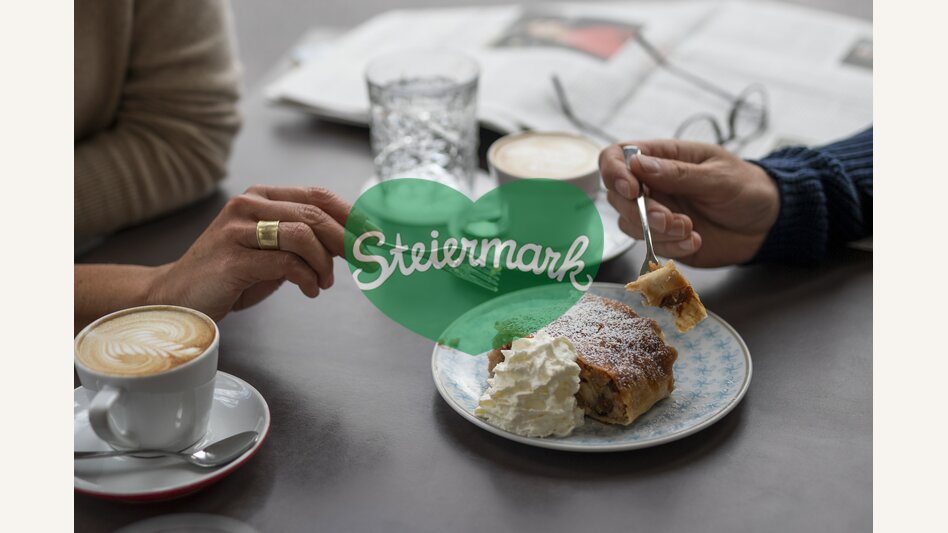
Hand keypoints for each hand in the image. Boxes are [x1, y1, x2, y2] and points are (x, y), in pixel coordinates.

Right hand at [147, 185, 351, 320]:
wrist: (179, 297)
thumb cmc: (231, 274)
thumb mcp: (272, 250)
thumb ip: (304, 241)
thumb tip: (350, 243)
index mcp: (262, 196)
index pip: (318, 196)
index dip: (352, 215)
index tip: (375, 236)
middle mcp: (249, 205)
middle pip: (315, 214)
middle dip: (350, 240)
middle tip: (367, 262)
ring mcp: (238, 229)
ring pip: (303, 235)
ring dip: (325, 264)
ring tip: (324, 283)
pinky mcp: (233, 258)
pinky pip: (286, 262)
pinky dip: (307, 278)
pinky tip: (309, 289)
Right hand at [599, 140, 778, 266]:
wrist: (766, 223)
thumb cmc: (746, 187)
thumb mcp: (717, 176)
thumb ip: (678, 173)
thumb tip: (637, 164)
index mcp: (663, 157)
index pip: (618, 156)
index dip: (614, 172)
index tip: (632, 190)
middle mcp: (653, 184)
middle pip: (617, 195)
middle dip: (640, 211)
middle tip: (670, 220)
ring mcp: (656, 212)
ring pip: (629, 223)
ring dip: (655, 231)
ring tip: (689, 230)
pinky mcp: (664, 238)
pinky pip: (650, 245)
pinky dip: (670, 247)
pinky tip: (694, 241)